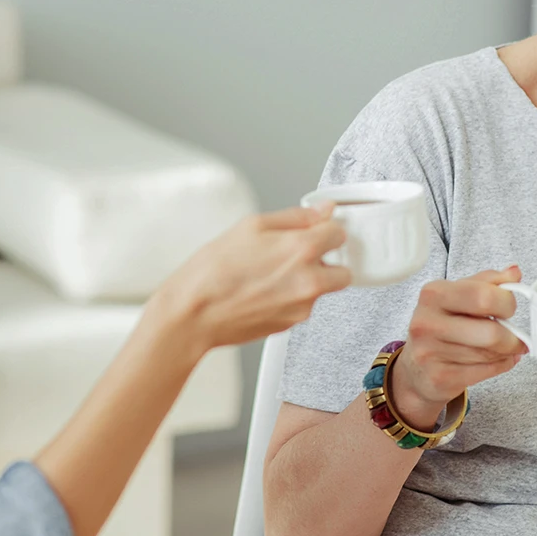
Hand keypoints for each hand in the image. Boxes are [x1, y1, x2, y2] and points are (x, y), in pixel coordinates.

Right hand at [147, 204, 351, 353]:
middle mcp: (310, 281)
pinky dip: (292, 297)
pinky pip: (303, 305)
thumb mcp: (251, 225)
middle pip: (343, 268)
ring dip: (308, 280)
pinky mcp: (292, 324)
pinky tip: (265, 290)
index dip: (325, 229)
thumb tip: (322, 211)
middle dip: (326, 261)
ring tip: (271, 274)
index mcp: (302, 249)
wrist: (193, 314)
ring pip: (322, 289)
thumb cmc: (213, 271)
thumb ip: (296, 217)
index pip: (340, 233)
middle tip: (297, 255)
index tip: (315, 230)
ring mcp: (303, 306)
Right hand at [390, 266, 527, 428]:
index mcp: (434, 293)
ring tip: (503, 347)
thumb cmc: (442, 326)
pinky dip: (500, 366)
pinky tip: (496, 360)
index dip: (507, 303)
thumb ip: (487, 282)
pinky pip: (486, 372)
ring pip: (490, 354)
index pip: (484, 295)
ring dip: (506, 352)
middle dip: (513, 336)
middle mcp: (427, 322)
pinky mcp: (440, 377)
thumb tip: (514, 273)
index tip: (509, 308)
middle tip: (515, 334)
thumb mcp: (458, 296)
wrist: (416, 369)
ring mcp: (430, 352)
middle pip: (491, 331)